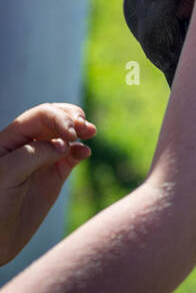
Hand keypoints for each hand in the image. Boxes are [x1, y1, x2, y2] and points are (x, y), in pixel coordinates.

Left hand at [0, 103, 96, 265]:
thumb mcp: (7, 174)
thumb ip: (34, 154)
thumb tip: (65, 145)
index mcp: (9, 139)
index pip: (40, 115)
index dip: (59, 118)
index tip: (71, 136)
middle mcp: (26, 145)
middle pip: (54, 118)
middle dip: (71, 118)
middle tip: (85, 129)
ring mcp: (41, 160)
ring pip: (65, 135)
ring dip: (80, 130)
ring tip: (90, 133)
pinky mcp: (53, 177)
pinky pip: (71, 157)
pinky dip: (81, 151)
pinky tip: (85, 154)